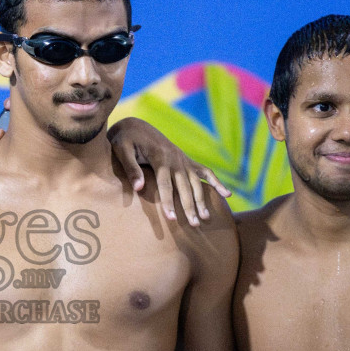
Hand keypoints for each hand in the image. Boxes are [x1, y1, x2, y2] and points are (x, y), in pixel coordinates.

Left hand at [107, 117, 231, 224]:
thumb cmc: (125, 139)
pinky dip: (216, 182)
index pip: (165, 184)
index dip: (168, 202)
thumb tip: (139, 188)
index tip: (171, 219)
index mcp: (160, 156)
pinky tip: (227, 194)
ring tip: (205, 218)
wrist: (136, 125)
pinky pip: (205, 171)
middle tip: (194, 225)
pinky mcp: (186, 160)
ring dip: (202, 200)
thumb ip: (131, 168)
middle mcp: (176, 158)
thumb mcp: (121, 150)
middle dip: (189, 206)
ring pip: (196, 182)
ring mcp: (183, 159)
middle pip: (184, 186)